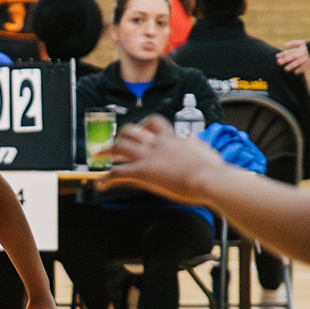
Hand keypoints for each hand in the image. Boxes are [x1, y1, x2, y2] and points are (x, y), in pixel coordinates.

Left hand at [100, 115, 223, 206]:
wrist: (211, 179)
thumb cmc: (212, 170)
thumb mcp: (204, 150)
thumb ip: (195, 144)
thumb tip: (193, 140)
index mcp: (173, 138)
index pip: (154, 124)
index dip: (143, 126)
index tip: (139, 130)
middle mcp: (157, 144)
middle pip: (131, 131)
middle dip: (119, 136)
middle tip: (113, 142)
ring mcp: (148, 157)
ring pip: (119, 147)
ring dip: (105, 150)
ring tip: (96, 155)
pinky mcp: (143, 172)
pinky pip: (118, 173)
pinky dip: (106, 178)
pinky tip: (100, 184)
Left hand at [276, 40, 309, 74]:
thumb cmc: (309, 46)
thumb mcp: (301, 43)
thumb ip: (293, 43)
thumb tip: (284, 45)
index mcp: (299, 49)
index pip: (290, 51)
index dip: (283, 54)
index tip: (277, 56)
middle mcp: (302, 54)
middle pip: (292, 56)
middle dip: (285, 59)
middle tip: (278, 62)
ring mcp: (306, 58)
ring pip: (298, 62)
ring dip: (292, 66)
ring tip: (285, 69)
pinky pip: (305, 67)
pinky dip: (300, 70)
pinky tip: (295, 73)